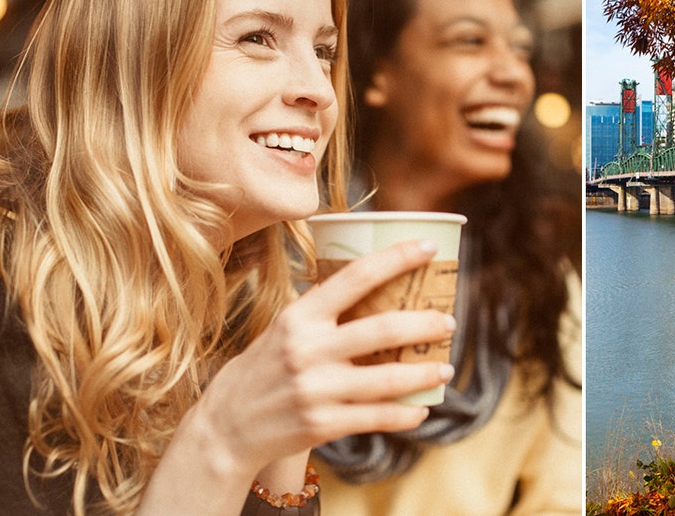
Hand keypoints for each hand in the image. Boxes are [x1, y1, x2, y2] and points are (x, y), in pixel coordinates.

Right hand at [182, 239, 456, 478]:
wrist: (225, 427)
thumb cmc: (262, 369)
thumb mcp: (282, 328)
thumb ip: (320, 308)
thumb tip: (366, 277)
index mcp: (300, 316)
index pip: (355, 276)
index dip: (397, 257)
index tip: (430, 247)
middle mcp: (308, 349)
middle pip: (383, 328)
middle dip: (425, 324)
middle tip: (449, 322)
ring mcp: (316, 389)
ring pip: (388, 379)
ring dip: (425, 373)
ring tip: (446, 368)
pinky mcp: (322, 424)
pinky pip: (377, 418)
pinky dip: (406, 414)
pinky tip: (421, 409)